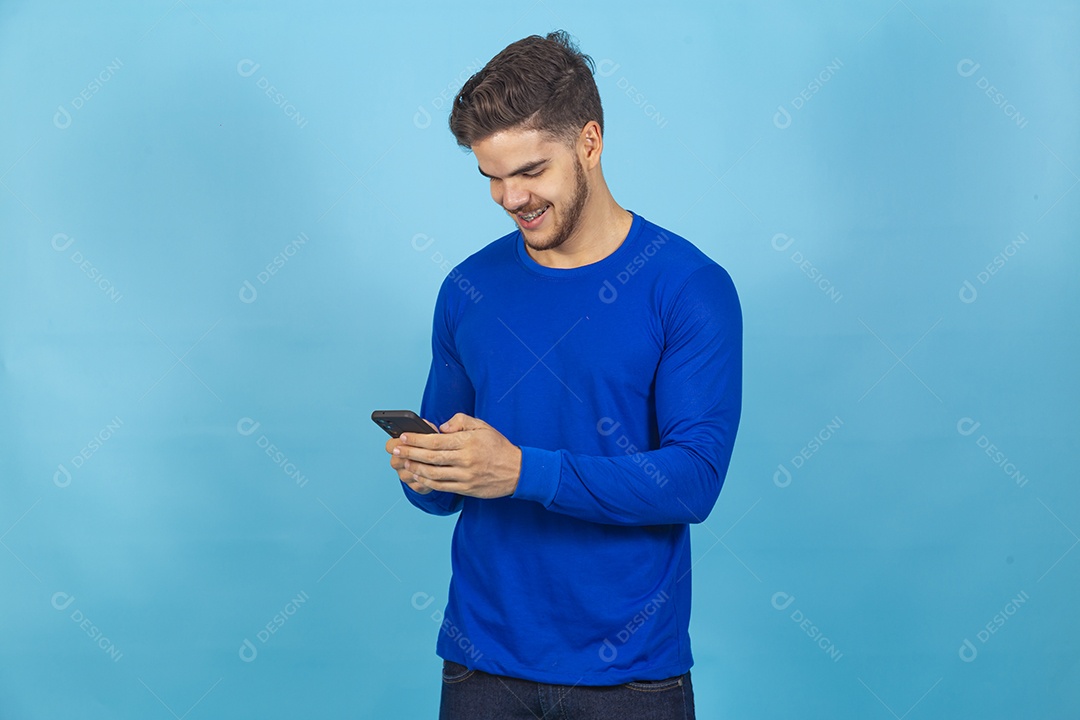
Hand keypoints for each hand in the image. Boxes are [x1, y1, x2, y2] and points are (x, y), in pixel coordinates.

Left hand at [392, 413, 521, 498]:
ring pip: (434, 474)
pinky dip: (426, 481)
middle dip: (410, 452)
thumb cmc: (497, 446)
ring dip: (415, 468)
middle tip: (395, 449)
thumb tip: (442, 427)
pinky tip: (418, 475)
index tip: (403, 436)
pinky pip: (441, 486)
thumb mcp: (482, 426)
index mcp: (468, 442)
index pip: (436, 440)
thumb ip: (461, 421)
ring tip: (403, 462)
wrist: (518, 471)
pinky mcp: (466, 489)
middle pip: (431, 457)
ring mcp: (466, 476)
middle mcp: (466, 460)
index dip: (417, 439)